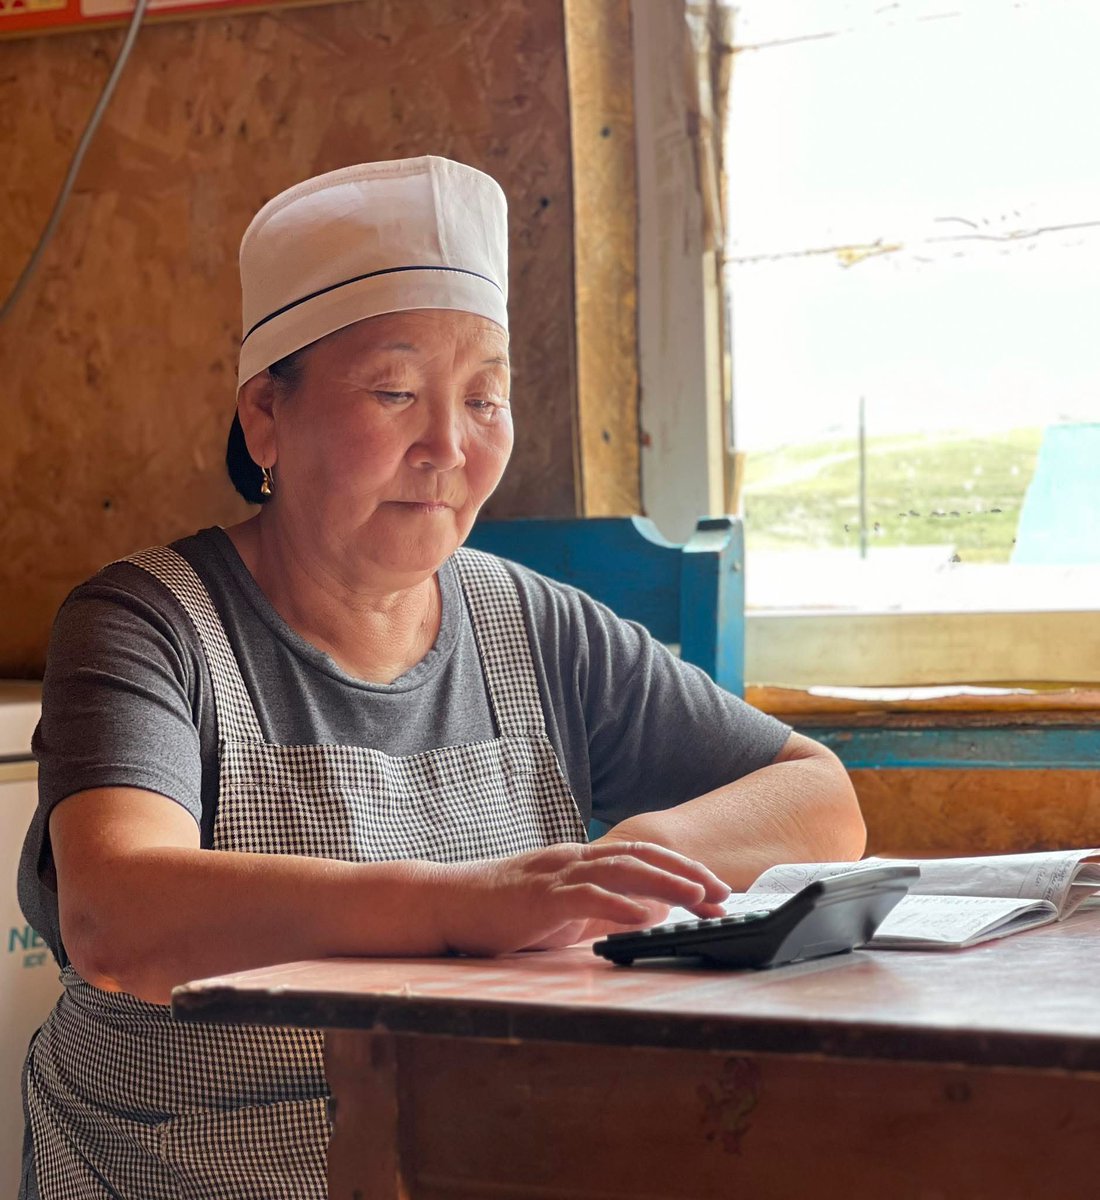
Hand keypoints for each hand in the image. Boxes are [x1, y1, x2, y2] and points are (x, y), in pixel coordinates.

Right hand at [436, 841, 729, 954]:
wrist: (448, 903)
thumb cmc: (501, 912)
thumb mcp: (560, 911)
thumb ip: (600, 910)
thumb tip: (645, 914)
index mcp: (580, 861)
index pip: (641, 856)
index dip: (681, 868)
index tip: (714, 889)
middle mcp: (574, 859)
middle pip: (642, 857)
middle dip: (687, 874)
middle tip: (723, 894)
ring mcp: (557, 874)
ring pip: (621, 870)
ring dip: (666, 883)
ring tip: (698, 898)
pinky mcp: (540, 897)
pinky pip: (585, 896)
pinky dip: (618, 904)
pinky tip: (644, 915)